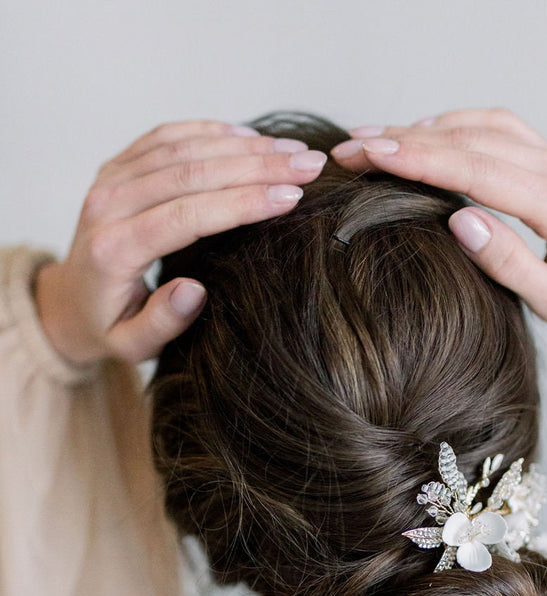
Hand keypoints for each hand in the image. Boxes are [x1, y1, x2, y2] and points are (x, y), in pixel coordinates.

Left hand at [34, 120, 326, 365]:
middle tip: (312, 164)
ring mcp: (110, 179)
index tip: (292, 196)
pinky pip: (168, 137)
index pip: (187, 215)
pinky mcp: (118, 166)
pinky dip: (212, 131)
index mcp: (114, 250)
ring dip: (244, 145)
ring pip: (183, 148)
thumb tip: (196, 291)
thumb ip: (162, 324)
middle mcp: (107, 204)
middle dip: (258, 165)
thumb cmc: (109, 328)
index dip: (243, 202)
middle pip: (190, 172)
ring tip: (295, 149)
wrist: (68, 303)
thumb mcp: (132, 346)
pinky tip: (252, 136)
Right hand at [330, 109, 546, 343]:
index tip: (372, 154)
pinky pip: (502, 131)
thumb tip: (460, 220)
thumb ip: (510, 262)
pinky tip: (428, 136)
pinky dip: (458, 128)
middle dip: (407, 140)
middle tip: (353, 147)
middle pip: (473, 141)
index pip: (476, 171)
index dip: (419, 160)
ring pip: (484, 127)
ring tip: (375, 139)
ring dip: (427, 129)